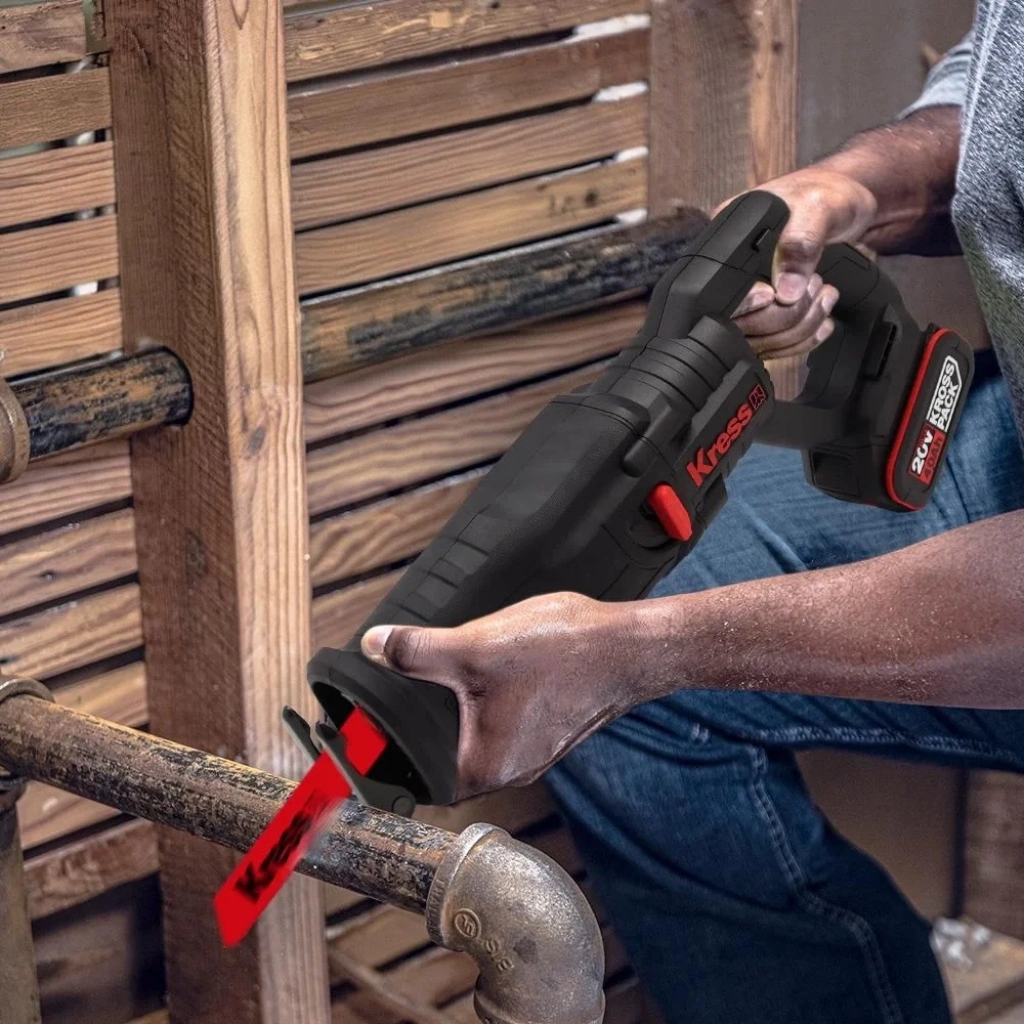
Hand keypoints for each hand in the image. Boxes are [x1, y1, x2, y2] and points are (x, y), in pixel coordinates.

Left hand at [360, 593, 645, 799]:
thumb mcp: (475, 648)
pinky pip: (497, 727)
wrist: (628, 648)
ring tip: (423, 687)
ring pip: (470, 742)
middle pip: (439, 761)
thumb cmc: (562, 654)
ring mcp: (529, 753)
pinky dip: (478, 709)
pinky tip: (476, 678)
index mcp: (483, 769)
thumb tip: (373, 646)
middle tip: (380, 704)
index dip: (379, 761)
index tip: (354, 743)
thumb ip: (416, 651)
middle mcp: (506, 772)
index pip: (412, 781)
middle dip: (410, 734)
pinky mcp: (544, 731)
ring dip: (447, 720)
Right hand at [719, 166, 878, 358]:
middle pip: (740, 326)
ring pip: (759, 341)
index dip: (751, 305)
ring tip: (823, 297)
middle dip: (787, 317)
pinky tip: (819, 320)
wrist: (844, 203)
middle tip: (815, 286)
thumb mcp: (818, 208)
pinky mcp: (765, 310)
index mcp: (724, 237)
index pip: (721, 294)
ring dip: (800, 329)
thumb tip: (784, 290)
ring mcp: (746, 295)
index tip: (777, 293)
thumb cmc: (827, 194)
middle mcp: (728, 270)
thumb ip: (801, 243)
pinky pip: (774, 344)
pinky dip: (801, 340)